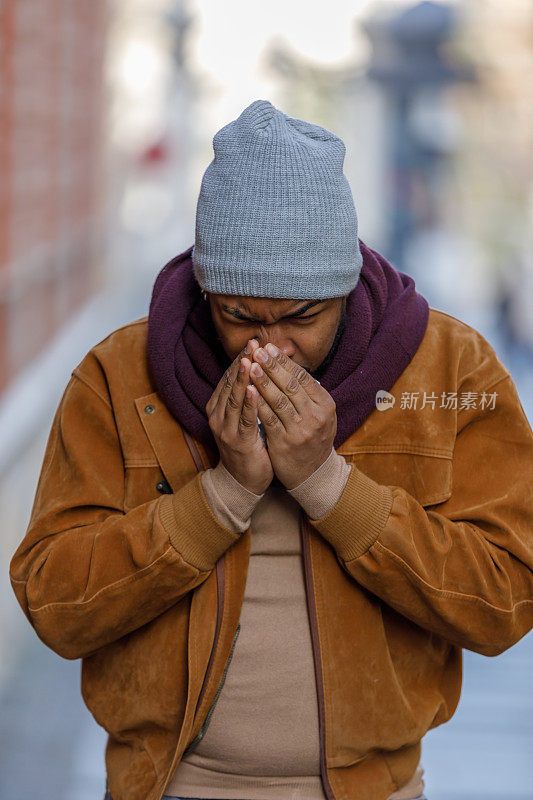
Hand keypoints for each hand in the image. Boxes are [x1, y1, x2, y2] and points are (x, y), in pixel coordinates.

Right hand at [206, 340, 273, 494]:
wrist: (242, 481)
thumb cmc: (249, 445)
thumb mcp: (248, 416)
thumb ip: (252, 394)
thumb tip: (265, 369)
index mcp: (219, 406)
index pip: (229, 376)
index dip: (242, 358)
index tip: (254, 342)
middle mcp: (218, 414)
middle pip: (229, 383)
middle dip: (242, 362)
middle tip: (253, 343)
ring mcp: (225, 428)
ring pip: (234, 398)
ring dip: (242, 378)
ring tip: (249, 359)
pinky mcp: (236, 441)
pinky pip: (243, 419)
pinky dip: (247, 403)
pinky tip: (253, 389)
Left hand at [249, 343, 336, 489]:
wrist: (314, 474)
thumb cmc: (313, 438)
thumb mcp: (320, 414)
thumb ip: (307, 392)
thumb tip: (287, 362)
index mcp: (325, 404)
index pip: (302, 376)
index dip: (283, 361)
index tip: (268, 347)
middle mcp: (316, 416)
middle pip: (290, 385)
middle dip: (272, 365)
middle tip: (257, 350)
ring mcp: (301, 430)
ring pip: (278, 400)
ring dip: (262, 381)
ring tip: (250, 365)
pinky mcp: (285, 443)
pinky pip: (268, 419)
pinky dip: (257, 404)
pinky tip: (247, 391)